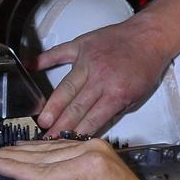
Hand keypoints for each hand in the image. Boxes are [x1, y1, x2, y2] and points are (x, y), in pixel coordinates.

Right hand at [0, 138, 179, 179]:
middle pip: (42, 154)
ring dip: (24, 151)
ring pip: (50, 149)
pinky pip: (62, 148)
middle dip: (12, 155)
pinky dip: (42, 151)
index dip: (12, 167)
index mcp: (88, 166)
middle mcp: (91, 150)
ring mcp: (95, 147)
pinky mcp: (96, 150)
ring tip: (1, 152)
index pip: (40, 169)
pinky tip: (28, 150)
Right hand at [35, 12, 173, 136]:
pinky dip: (43, 59)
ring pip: (66, 86)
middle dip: (61, 125)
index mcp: (117, 92)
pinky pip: (59, 52)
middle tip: (48, 137)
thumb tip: (96, 124)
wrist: (150, 36)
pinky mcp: (82, 45)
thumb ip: (116, 110)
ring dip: (53, 105)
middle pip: (76, 106)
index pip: (93, 119)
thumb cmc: (145, 64)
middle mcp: (100, 77)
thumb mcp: (138, 95)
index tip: (66, 143)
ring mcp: (89, 60)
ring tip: (42, 119)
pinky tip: (30, 67)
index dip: (78, 133)